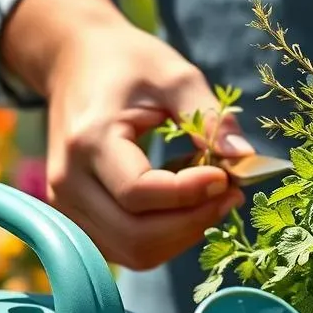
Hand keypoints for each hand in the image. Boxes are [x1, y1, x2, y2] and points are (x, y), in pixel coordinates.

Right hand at [0, 0, 250, 269]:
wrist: (75, 61)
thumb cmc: (127, 62)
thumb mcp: (174, 76)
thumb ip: (209, 118)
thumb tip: (245, 161)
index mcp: (88, 140)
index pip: (139, 192)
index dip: (190, 194)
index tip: (228, 175)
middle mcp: (67, 181)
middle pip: (136, 236)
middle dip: (194, 222)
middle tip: (231, 193)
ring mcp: (66, 204)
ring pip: (133, 251)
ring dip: (183, 233)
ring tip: (211, 195)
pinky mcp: (76, 216)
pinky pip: (126, 247)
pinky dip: (165, 235)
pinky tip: (185, 203)